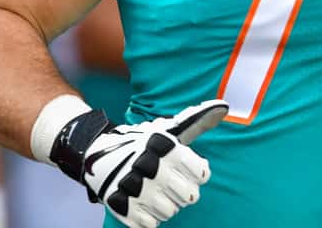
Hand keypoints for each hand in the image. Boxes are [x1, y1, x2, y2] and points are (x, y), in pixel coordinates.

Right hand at [50, 99, 228, 227]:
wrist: (98, 154)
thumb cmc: (145, 143)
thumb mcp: (169, 129)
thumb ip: (197, 121)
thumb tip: (224, 106)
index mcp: (166, 146)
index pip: (202, 175)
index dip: (197, 173)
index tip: (186, 168)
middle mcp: (152, 166)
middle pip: (189, 197)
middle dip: (182, 191)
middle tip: (170, 182)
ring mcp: (135, 188)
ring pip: (171, 212)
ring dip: (165, 204)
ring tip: (154, 190)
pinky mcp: (121, 207)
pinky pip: (150, 225)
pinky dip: (148, 217)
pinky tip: (142, 201)